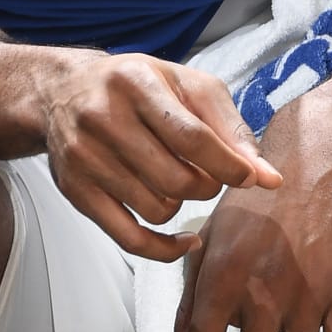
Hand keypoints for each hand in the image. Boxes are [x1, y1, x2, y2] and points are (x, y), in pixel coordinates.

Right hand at [38, 51, 280, 259]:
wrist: (62, 91)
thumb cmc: (137, 87)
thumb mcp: (187, 87)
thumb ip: (230, 129)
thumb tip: (269, 178)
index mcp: (135, 83)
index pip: (192, 138)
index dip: (228, 165)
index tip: (248, 178)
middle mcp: (103, 118)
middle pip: (176, 180)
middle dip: (207, 186)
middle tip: (210, 176)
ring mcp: (84, 157)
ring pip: (156, 209)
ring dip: (182, 205)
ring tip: (179, 183)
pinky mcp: (75, 191)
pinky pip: (129, 238)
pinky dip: (164, 248)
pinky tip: (185, 238)